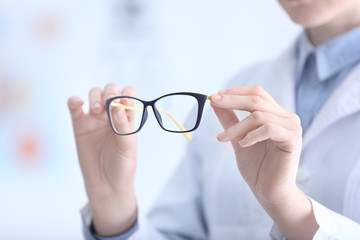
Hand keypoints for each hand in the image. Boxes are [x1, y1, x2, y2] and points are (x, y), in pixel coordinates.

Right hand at [68, 83, 137, 236]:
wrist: (106, 184)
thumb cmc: (122, 165)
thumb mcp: (127, 146)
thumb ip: (123, 125)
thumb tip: (117, 106)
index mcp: (127, 117)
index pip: (129, 94)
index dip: (127, 94)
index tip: (125, 103)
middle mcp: (112, 114)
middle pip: (111, 90)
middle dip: (110, 92)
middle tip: (109, 104)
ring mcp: (95, 118)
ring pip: (94, 94)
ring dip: (96, 96)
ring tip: (97, 110)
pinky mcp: (79, 124)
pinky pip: (75, 106)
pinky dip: (75, 100)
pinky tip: (78, 104)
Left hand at [210, 85, 317, 238]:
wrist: (269, 191)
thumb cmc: (256, 166)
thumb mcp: (237, 138)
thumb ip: (229, 119)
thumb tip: (215, 101)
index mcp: (274, 114)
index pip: (256, 93)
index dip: (236, 92)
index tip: (215, 96)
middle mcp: (286, 117)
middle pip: (257, 99)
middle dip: (232, 100)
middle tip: (214, 102)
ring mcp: (291, 127)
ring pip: (258, 115)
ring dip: (237, 126)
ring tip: (223, 138)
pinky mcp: (292, 139)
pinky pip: (268, 128)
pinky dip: (251, 135)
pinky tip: (243, 144)